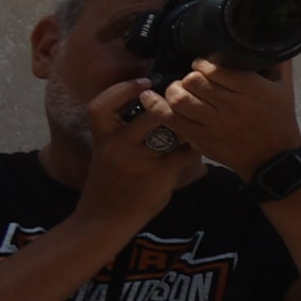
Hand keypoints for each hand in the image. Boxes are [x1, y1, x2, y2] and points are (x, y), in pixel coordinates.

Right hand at [82, 79, 205, 222]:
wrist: (105, 218)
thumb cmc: (109, 183)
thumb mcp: (106, 153)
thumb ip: (122, 132)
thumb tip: (149, 105)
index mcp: (103, 139)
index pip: (101, 106)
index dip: (121, 89)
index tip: (143, 82)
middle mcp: (118, 146)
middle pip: (151, 114)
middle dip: (170, 104)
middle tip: (183, 98)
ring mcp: (140, 159)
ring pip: (172, 130)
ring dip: (186, 124)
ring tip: (196, 117)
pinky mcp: (161, 173)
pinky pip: (185, 152)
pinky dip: (194, 147)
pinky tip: (199, 144)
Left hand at [144, 57, 300, 177]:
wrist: (273, 157)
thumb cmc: (279, 120)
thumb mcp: (285, 88)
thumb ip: (278, 62)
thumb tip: (270, 36)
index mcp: (251, 89)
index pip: (214, 69)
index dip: (202, 63)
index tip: (201, 64)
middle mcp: (230, 105)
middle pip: (193, 81)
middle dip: (187, 77)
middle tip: (190, 79)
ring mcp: (213, 123)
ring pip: (179, 99)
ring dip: (173, 90)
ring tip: (177, 90)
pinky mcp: (201, 139)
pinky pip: (172, 120)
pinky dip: (156, 107)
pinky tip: (150, 99)